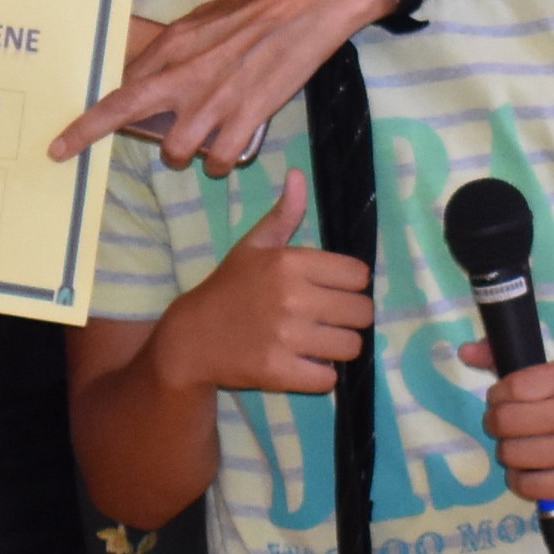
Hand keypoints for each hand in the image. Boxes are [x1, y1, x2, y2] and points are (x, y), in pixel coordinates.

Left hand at [49, 0, 385, 168]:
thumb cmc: (252, 11)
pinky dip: (221, 161)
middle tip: (127, 144)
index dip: (83, 127)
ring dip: (188, 152)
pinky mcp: (248, 117)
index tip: (59, 148)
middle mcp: (186, 78)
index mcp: (171, 50)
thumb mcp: (199, 23)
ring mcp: (216, 101)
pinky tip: (228, 147)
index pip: (117, 96)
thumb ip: (169, 53)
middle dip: (126, 140)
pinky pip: (220, 160)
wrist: (304, 8)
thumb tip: (142, 77)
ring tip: (204, 138)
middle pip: (139, 125)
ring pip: (179, 152)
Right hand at [152, 173, 371, 396]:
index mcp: (289, 263)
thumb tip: (298, 175)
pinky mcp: (279, 372)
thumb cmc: (228, 289)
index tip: (334, 291)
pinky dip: (321, 375)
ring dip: (339, 347)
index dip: (351, 285)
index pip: (359, 275)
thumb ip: (283, 214)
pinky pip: (329, 378)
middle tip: (329, 321)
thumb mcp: (253, 247)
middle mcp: (291, 298)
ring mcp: (286, 337)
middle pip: (362, 313)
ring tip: (318, 342)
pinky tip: (304, 363)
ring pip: (351, 347)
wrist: (191, 338)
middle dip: (350, 318)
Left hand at [464, 346, 553, 510]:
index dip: (497, 396)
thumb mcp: (553, 378)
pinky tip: (532, 470)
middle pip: (507, 421)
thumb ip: (504, 360)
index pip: (513, 386)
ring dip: (507, 453)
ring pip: (511, 454)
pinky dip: (519, 479)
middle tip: (505, 428)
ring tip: (522, 448)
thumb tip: (464, 352)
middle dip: (496, 425)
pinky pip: (525, 484)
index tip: (503, 401)